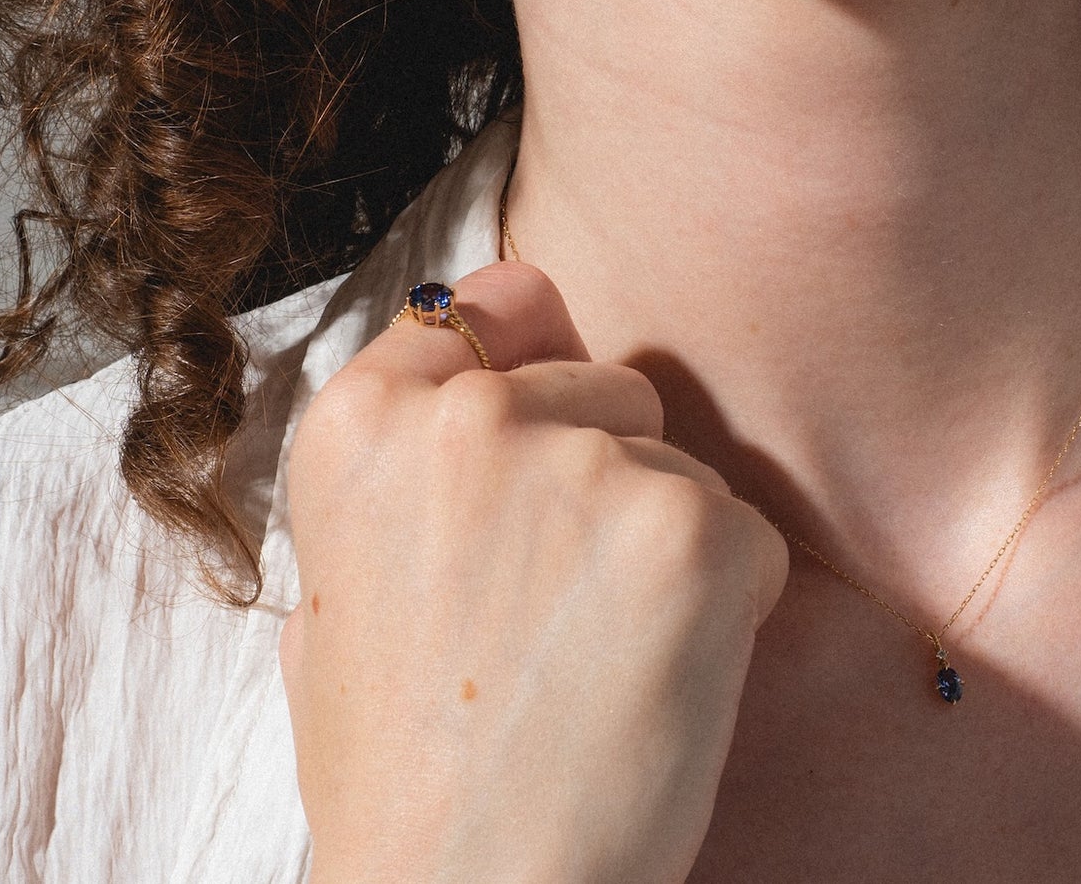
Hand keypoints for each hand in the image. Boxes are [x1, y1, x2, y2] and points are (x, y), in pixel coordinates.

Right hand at [281, 259, 790, 883]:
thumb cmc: (401, 775)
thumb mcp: (333, 597)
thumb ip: (398, 470)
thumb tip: (482, 374)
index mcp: (363, 423)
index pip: (486, 306)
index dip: (528, 360)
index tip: (535, 437)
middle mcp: (469, 416)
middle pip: (604, 383)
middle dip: (604, 473)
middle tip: (555, 610)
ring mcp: (584, 465)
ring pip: (679, 463)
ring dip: (662, 546)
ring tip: (600, 663)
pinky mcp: (688, 530)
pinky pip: (747, 534)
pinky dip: (729, 605)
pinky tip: (661, 685)